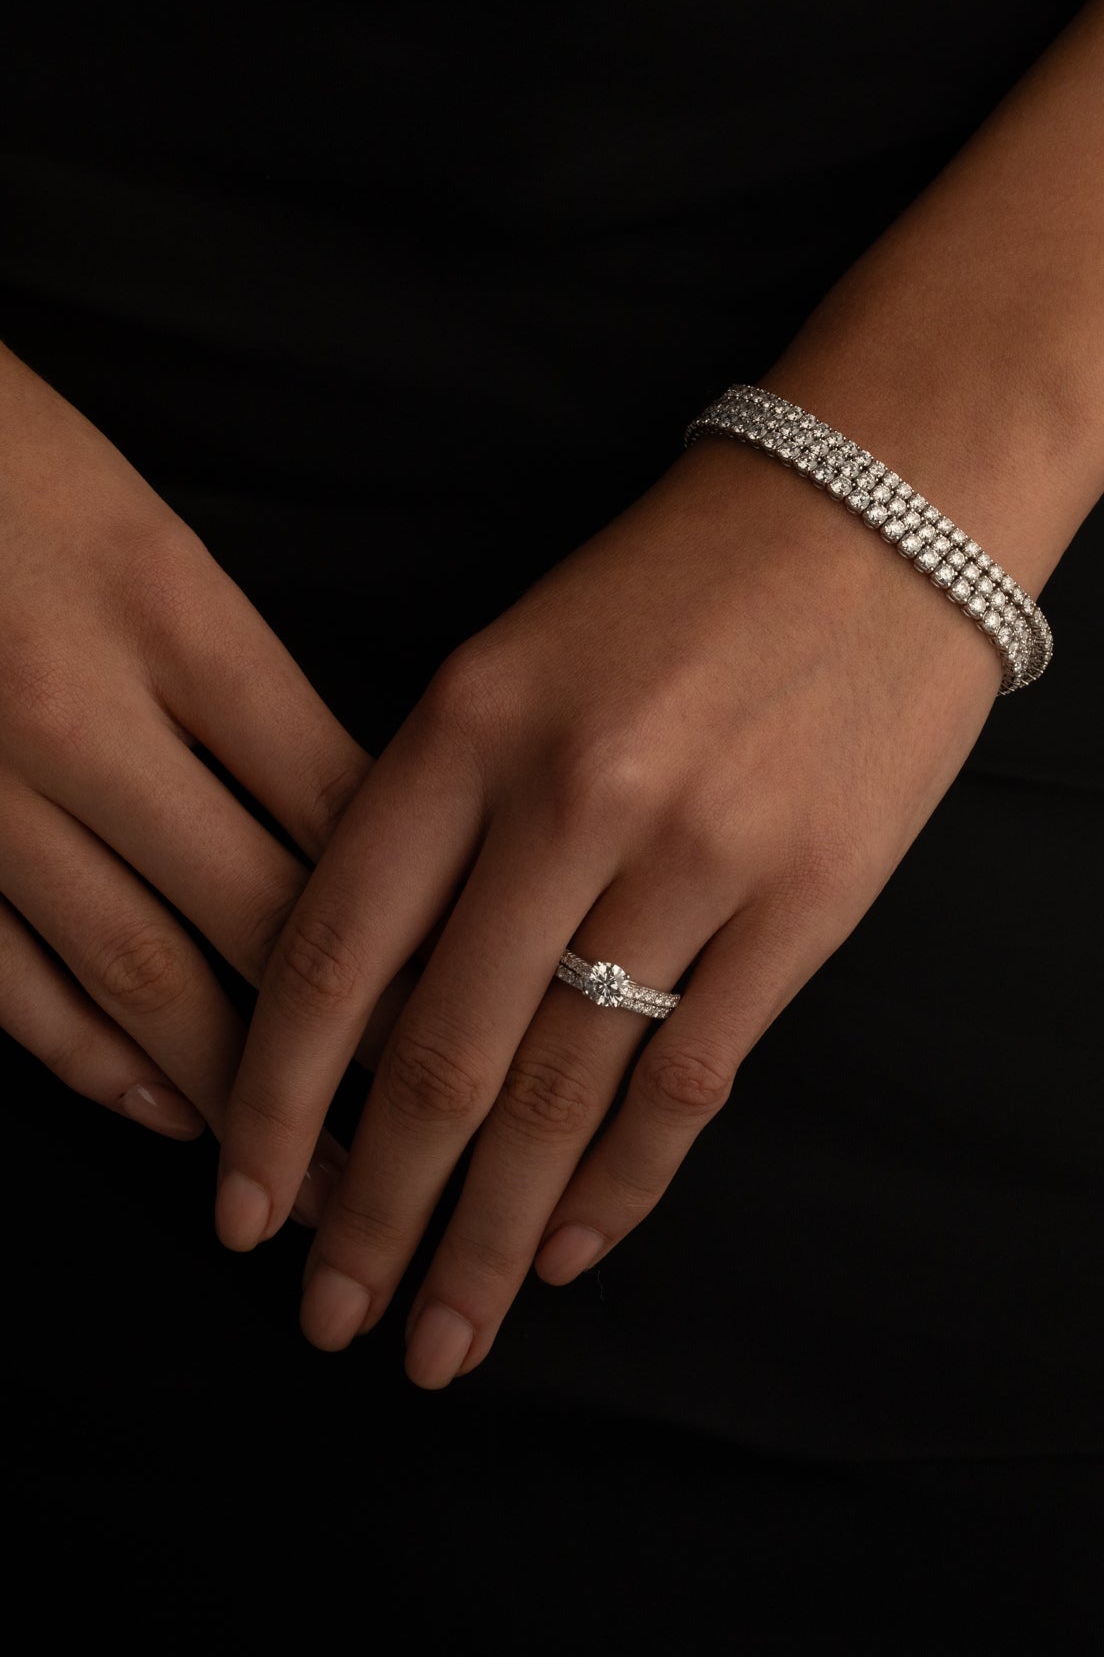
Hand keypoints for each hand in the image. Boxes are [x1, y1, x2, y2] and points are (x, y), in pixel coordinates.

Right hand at [0, 343, 411, 1204]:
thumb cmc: (12, 468)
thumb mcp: (157, 543)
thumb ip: (253, 682)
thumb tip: (373, 825)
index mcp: (175, 623)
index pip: (338, 809)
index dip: (426, 926)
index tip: (502, 1019)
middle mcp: (86, 719)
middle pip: (258, 915)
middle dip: (360, 1050)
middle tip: (443, 1150)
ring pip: (140, 973)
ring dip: (242, 1097)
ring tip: (323, 1189)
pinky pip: (12, 982)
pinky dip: (93, 1061)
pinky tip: (168, 1112)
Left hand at [219, 427, 1008, 1381]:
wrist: (885, 506)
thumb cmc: (683, 584)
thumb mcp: (515, 659)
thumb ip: (436, 818)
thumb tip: (371, 1017)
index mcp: (466, 724)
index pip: (329, 952)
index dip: (272, 1099)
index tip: (240, 1205)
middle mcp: (567, 798)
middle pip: (436, 1057)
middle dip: (372, 1213)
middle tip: (331, 1323)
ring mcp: (694, 857)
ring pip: (559, 1095)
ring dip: (491, 1237)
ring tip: (444, 1336)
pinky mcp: (805, 904)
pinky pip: (691, 1084)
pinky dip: (621, 1186)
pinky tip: (571, 1254)